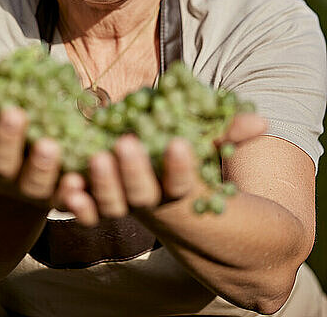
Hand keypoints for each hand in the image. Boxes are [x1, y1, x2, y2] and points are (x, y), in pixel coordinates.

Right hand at [0, 101, 60, 207]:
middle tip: (14, 114)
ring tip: (49, 145)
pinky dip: (69, 191)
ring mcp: (27, 190)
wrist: (20, 184)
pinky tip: (77, 179)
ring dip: (41, 166)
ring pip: (33, 183)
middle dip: (6, 139)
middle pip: (0, 164)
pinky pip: (63, 198)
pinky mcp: (54, 198)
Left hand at [56, 112, 267, 225]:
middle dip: (135, 171)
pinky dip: (78, 201)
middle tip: (126, 144)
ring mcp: (123, 203)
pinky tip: (68, 186)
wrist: (160, 192)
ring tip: (96, 158)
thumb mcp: (203, 142)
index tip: (178, 143)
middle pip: (143, 194)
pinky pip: (87, 209)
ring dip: (103, 184)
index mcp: (178, 191)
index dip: (181, 167)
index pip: (183, 184)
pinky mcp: (99, 202)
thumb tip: (262, 121)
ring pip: (112, 203)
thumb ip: (226, 132)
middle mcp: (151, 201)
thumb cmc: (184, 156)